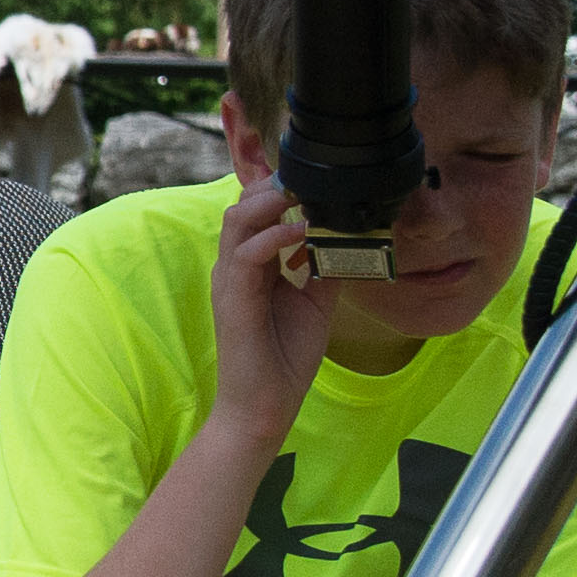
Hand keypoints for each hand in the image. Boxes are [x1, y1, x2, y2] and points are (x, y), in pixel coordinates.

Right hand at [207, 176, 331, 440]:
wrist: (265, 406)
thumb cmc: (285, 357)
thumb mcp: (316, 302)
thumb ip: (324, 266)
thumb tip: (347, 236)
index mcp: (252, 265)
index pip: (256, 213)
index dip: (272, 186)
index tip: (303, 170)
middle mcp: (235, 266)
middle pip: (242, 205)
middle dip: (271, 184)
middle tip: (305, 174)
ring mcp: (229, 280)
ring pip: (237, 220)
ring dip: (269, 202)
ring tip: (300, 194)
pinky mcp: (232, 298)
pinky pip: (246, 254)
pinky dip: (274, 236)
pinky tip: (301, 232)